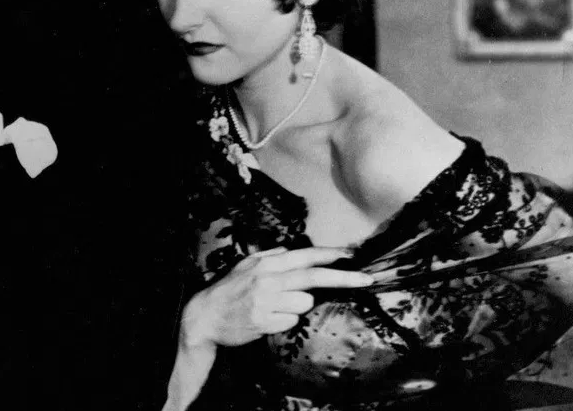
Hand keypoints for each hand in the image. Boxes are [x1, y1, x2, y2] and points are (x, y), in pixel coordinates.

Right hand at [181, 246, 373, 349]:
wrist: (205, 316)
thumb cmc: (228, 290)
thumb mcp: (245, 266)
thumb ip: (269, 256)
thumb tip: (288, 250)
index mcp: (266, 263)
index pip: (305, 256)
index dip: (330, 255)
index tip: (352, 255)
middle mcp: (269, 279)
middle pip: (314, 277)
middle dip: (345, 278)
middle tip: (367, 279)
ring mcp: (267, 301)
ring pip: (304, 302)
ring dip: (297, 306)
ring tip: (275, 307)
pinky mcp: (265, 322)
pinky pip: (291, 321)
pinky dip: (284, 321)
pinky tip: (267, 319)